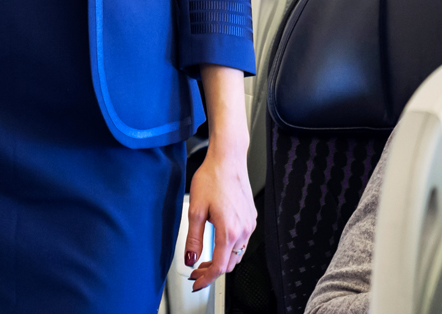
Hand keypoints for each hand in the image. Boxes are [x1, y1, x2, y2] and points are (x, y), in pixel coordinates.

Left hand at [185, 144, 257, 290]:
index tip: (196, 282)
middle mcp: (243, 230)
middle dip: (212, 270)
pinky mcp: (251, 217)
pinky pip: (242, 240)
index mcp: (229, 231)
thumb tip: (190, 259)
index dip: (206, 278)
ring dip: (222, 258)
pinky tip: (218, 239)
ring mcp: (249, 224)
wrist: (228, 159)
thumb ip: (193, 239)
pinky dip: (230, 246)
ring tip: (204, 256)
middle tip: (195, 268)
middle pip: (230, 263)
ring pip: (237, 253)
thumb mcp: (195, 210)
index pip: (219, 267)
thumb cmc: (212, 178)